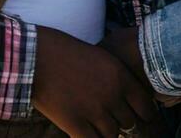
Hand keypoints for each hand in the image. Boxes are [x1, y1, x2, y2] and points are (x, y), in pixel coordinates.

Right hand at [32, 26, 161, 137]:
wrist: (35, 56)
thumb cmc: (63, 50)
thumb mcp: (98, 56)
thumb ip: (113, 77)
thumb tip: (123, 95)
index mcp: (120, 76)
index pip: (145, 105)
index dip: (144, 114)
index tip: (141, 116)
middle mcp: (112, 95)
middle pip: (128, 122)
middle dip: (121, 121)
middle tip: (112, 118)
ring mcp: (94, 112)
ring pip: (111, 134)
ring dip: (105, 131)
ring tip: (96, 124)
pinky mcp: (75, 124)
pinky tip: (85, 132)